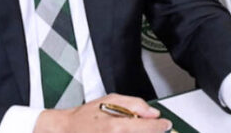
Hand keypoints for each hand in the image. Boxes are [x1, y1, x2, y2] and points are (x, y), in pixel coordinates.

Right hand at [33, 93, 171, 132]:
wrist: (65, 130)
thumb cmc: (84, 117)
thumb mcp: (109, 101)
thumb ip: (134, 104)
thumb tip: (152, 113)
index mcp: (118, 126)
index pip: (150, 128)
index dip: (162, 126)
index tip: (166, 125)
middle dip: (152, 131)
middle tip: (154, 128)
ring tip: (132, 128)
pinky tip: (126, 131)